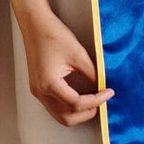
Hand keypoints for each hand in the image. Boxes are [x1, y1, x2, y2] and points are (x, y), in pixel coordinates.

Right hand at [21, 8, 114, 126]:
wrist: (35, 24)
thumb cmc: (54, 35)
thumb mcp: (78, 53)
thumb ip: (92, 72)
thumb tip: (102, 85)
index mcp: (49, 84)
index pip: (76, 104)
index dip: (96, 101)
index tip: (109, 92)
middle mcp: (40, 92)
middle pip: (66, 118)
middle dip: (86, 113)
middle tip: (102, 100)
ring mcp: (37, 91)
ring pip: (59, 115)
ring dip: (78, 112)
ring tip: (94, 99)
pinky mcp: (38, 88)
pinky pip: (55, 106)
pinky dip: (69, 106)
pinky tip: (81, 95)